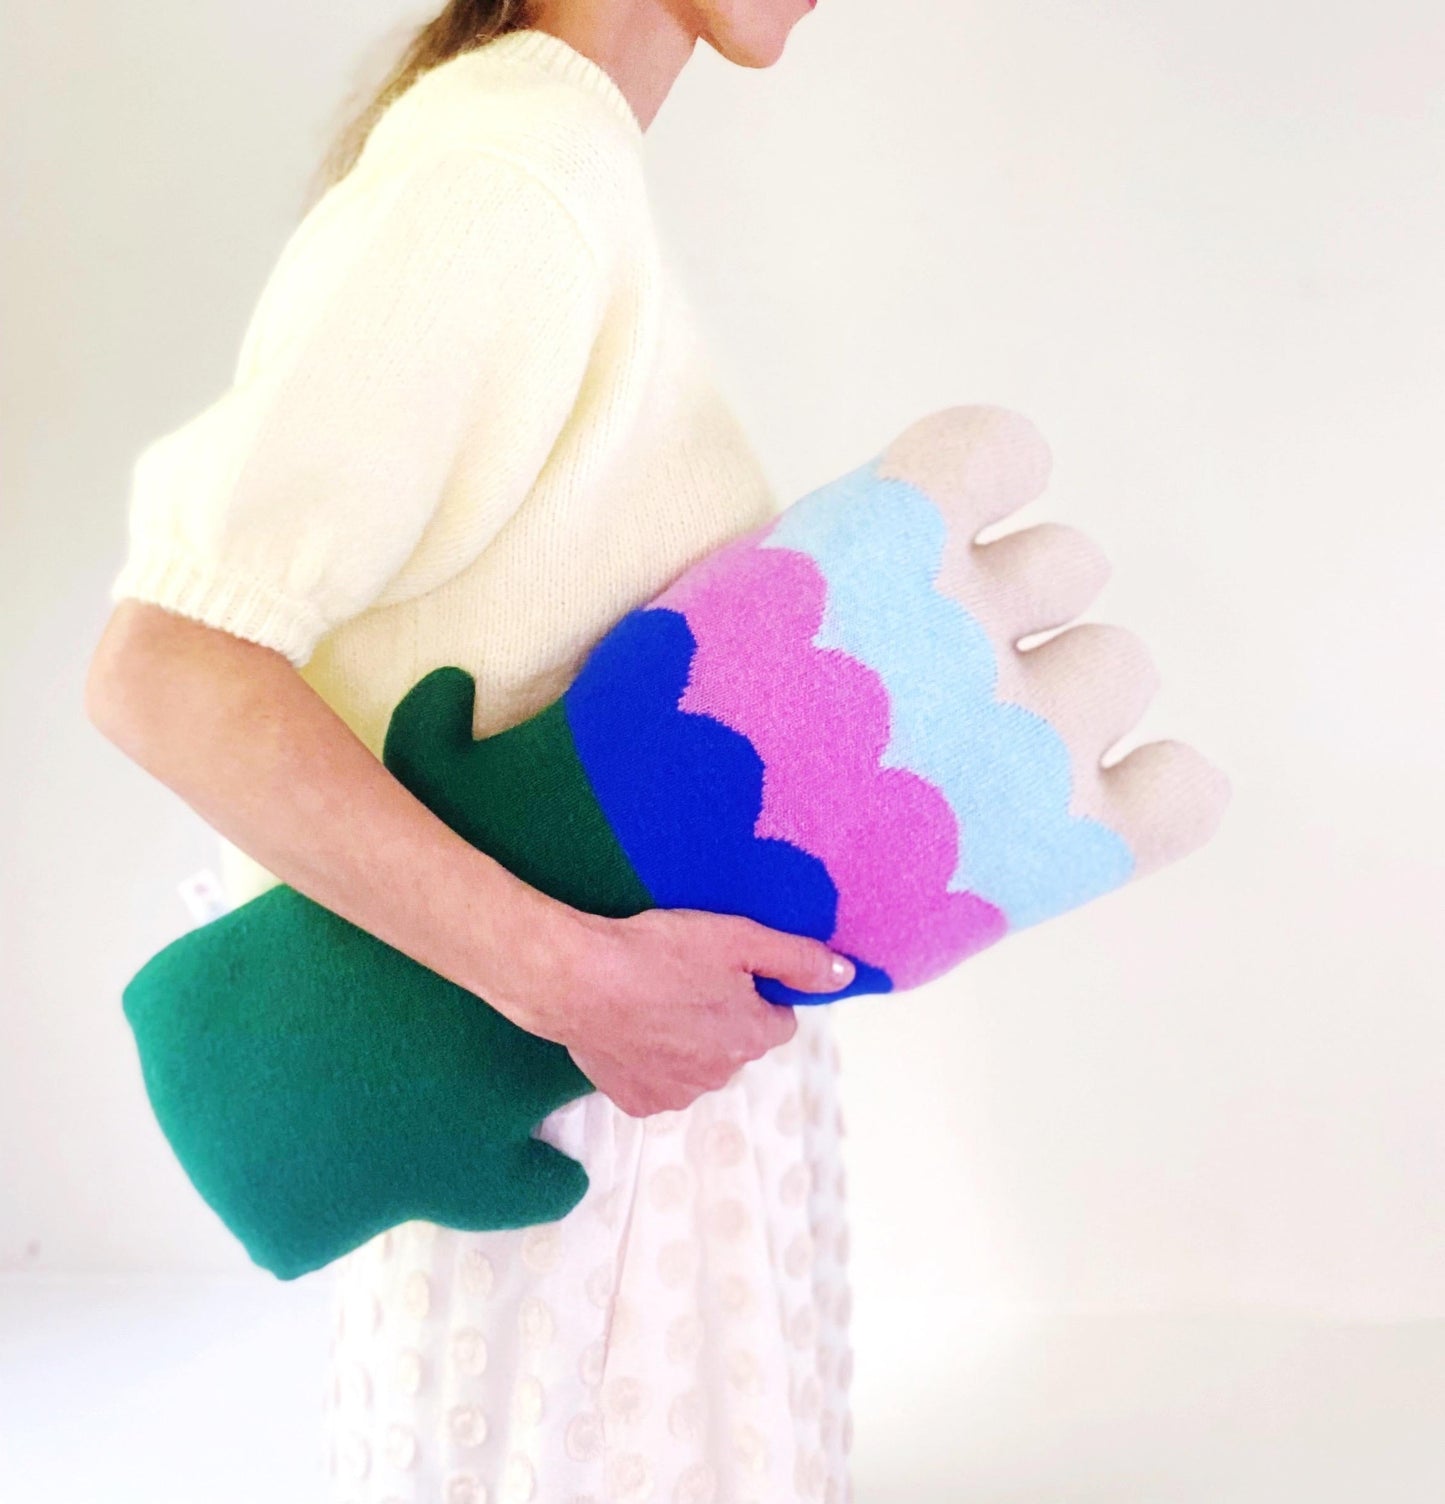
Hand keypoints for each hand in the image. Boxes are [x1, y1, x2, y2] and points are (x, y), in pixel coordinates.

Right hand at [530, 908, 854, 1116]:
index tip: (722, 970)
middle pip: (737, 1044)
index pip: (777, 1019)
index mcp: (752, 1037)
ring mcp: (678, 1093)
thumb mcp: (736, 939)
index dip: (754, 991)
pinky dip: (649, 1059)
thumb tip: (847, 975)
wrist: (577, 980)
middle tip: (684, 978)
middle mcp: (722, 1076)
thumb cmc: (656, 953)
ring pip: (698, 1063)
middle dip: (720, 1017)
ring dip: (685, 1039)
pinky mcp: (638, 1101)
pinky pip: (657, 1080)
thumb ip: (797, 958)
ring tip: (653, 1000)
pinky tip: (631, 1028)